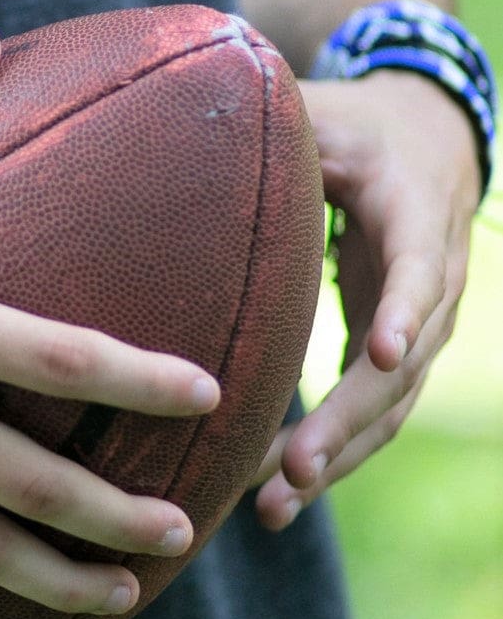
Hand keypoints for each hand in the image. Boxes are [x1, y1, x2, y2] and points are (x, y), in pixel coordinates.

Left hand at [252, 70, 480, 528]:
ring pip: (390, 405)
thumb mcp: (320, 113)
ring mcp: (419, 321)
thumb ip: (276, 123)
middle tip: (295, 471)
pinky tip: (278, 493)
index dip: (405, 306)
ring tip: (273, 506)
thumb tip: (187, 123)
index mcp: (414, 209)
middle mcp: (431, 277)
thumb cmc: (355, 123)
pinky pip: (372, 411)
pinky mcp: (394, 347)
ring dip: (338, 457)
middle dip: (350, 421)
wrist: (422, 139)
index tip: (385, 354)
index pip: (417, 263)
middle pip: (404, 363)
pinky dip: (333, 451)